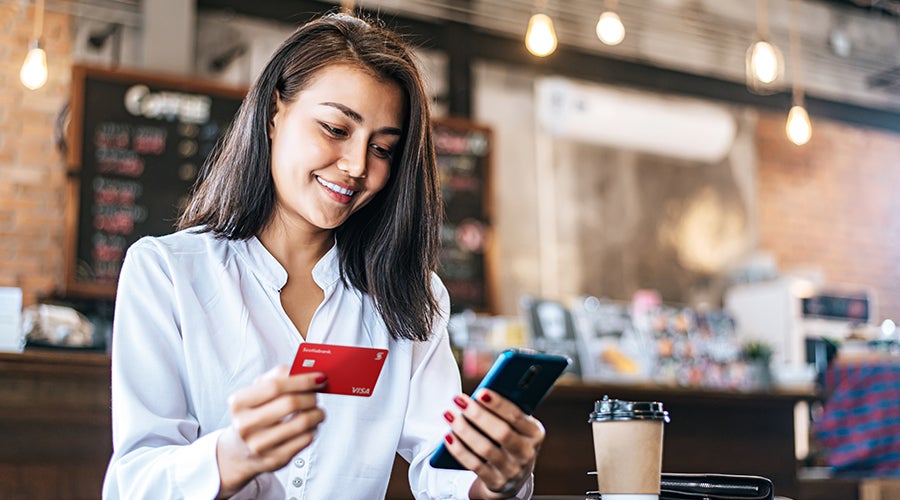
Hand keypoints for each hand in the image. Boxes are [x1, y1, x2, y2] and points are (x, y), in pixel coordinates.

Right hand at [215, 365, 326, 497]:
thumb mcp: (257, 391)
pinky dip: (314, 429)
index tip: (320, 377)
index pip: (275, 386)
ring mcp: (259, 445)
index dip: (302, 380)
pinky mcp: (275, 459)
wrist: (240, 451)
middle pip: (290, 403)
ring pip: (302, 422)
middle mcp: (245, 425)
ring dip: (317, 413)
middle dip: (311, 397)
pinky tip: (310, 426)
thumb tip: (308, 369)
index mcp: (239, 402)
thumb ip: (279, 376)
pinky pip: (305, 439)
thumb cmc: (254, 413)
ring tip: (318, 411)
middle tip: (317, 395)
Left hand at [442, 389, 543, 498]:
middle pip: (501, 433)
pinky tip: (448, 436)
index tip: (480, 392)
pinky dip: (459, 450)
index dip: (498, 404)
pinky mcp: (496, 482)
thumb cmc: (510, 440)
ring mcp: (513, 470)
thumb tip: (479, 396)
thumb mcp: (515, 426)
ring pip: (485, 449)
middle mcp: (527, 453)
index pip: (516, 416)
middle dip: (478, 414)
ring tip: (449, 415)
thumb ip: (504, 411)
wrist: (512, 477)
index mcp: (535, 433)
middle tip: (459, 399)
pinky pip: (475, 465)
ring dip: (464, 430)